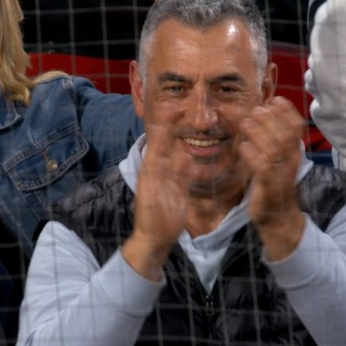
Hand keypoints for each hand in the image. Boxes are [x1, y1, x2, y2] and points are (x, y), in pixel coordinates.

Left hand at [122, 124, 188, 280]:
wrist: (156, 238)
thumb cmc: (151, 213)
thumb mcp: (153, 185)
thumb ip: (157, 160)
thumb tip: (158, 133)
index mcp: (151, 167)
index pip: (158, 140)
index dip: (165, 124)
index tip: (172, 108)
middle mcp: (161, 170)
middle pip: (170, 146)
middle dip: (176, 130)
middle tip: (187, 113)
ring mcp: (171, 179)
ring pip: (179, 157)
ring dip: (185, 144)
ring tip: (195, 129)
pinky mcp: (180, 190)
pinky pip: (186, 172)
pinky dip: (190, 163)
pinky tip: (195, 154)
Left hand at [238, 96, 306, 259]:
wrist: (278, 218)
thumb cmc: (273, 184)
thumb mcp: (273, 159)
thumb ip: (266, 138)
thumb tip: (253, 114)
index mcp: (294, 153)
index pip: (297, 127)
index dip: (287, 112)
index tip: (275, 99)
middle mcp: (291, 162)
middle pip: (285, 135)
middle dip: (271, 119)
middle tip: (257, 109)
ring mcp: (281, 175)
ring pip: (274, 149)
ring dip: (260, 134)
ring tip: (246, 123)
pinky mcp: (269, 187)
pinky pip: (262, 169)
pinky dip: (252, 155)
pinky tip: (243, 147)